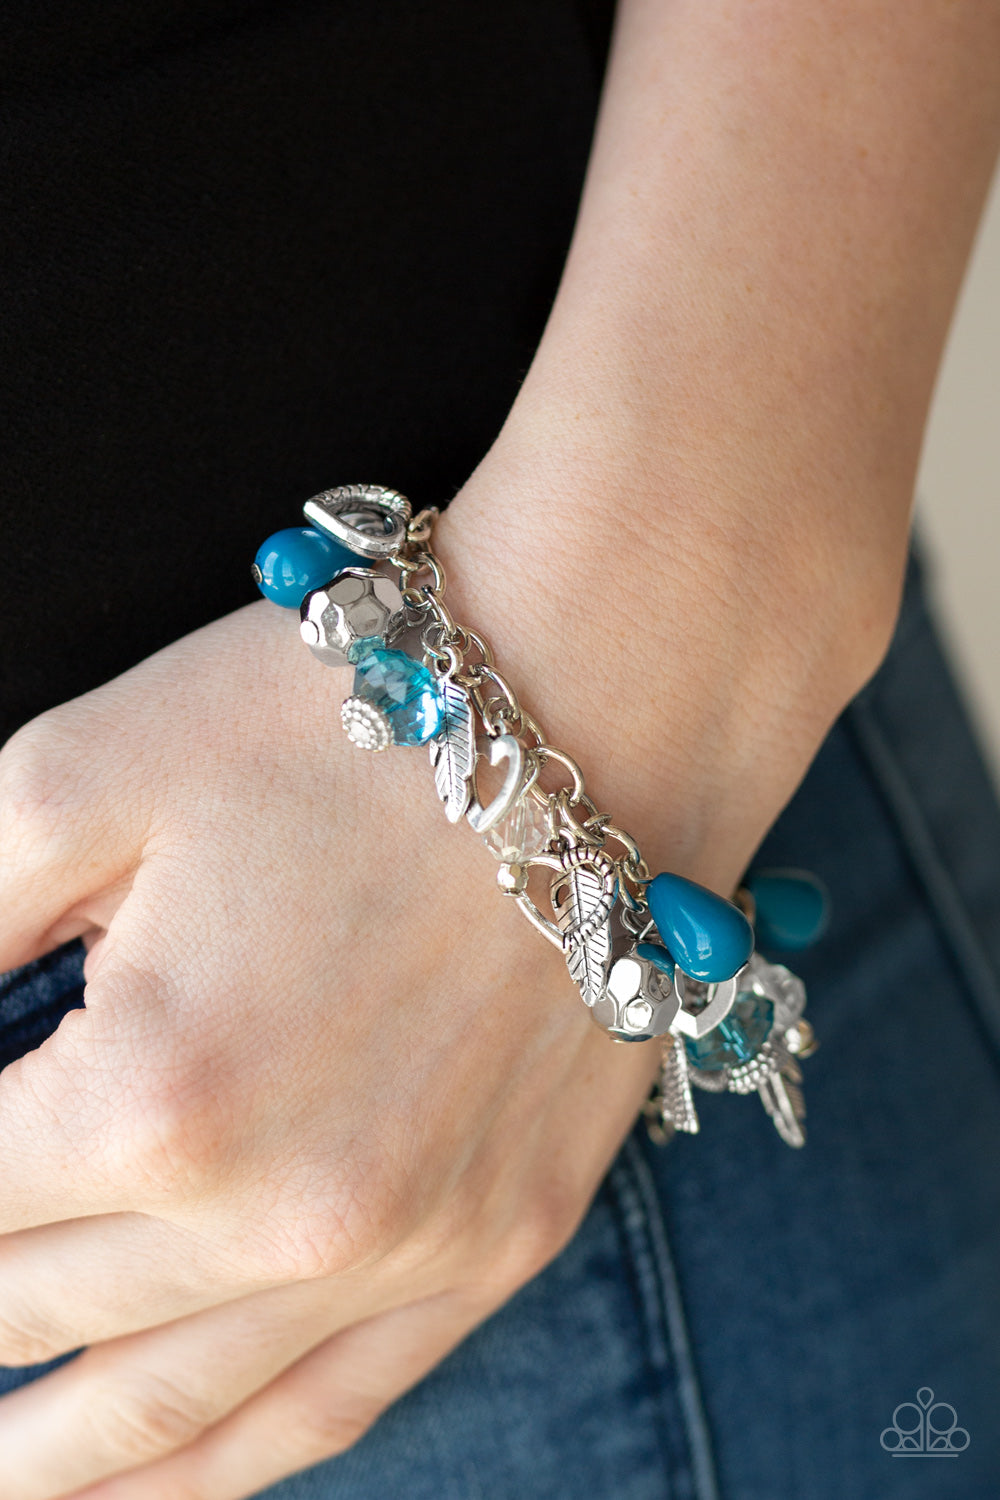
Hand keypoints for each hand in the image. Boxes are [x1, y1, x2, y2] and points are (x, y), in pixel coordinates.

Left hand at [0, 555, 665, 1498]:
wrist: (596, 704)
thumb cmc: (335, 721)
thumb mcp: (75, 778)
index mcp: (152, 1094)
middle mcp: (278, 1213)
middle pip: (35, 1315)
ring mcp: (405, 1250)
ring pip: (171, 1416)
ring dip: (51, 1456)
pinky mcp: (496, 1244)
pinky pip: (330, 1413)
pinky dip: (216, 1474)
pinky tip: (150, 1487)